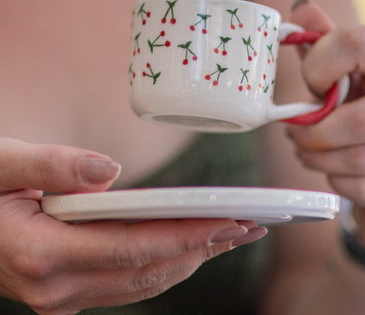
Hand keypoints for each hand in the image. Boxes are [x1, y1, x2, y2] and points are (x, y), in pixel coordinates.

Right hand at [0, 138, 265, 313]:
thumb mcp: (2, 162)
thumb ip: (52, 164)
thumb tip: (108, 170)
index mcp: (38, 252)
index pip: (130, 247)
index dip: (184, 235)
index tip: (228, 221)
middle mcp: (53, 286)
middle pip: (146, 270)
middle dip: (201, 248)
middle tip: (247, 226)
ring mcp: (62, 295)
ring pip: (143, 282)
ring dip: (190, 258)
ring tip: (230, 235)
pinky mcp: (69, 289)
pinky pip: (130, 281)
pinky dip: (166, 263)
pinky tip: (190, 247)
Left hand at [286, 0, 364, 250]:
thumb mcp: (351, 68)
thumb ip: (326, 41)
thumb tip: (300, 7)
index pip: (354, 44)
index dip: (316, 67)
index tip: (311, 85)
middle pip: (360, 121)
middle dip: (313, 134)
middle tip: (295, 134)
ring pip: (360, 160)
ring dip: (317, 159)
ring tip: (306, 151)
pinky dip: (338, 182)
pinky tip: (332, 170)